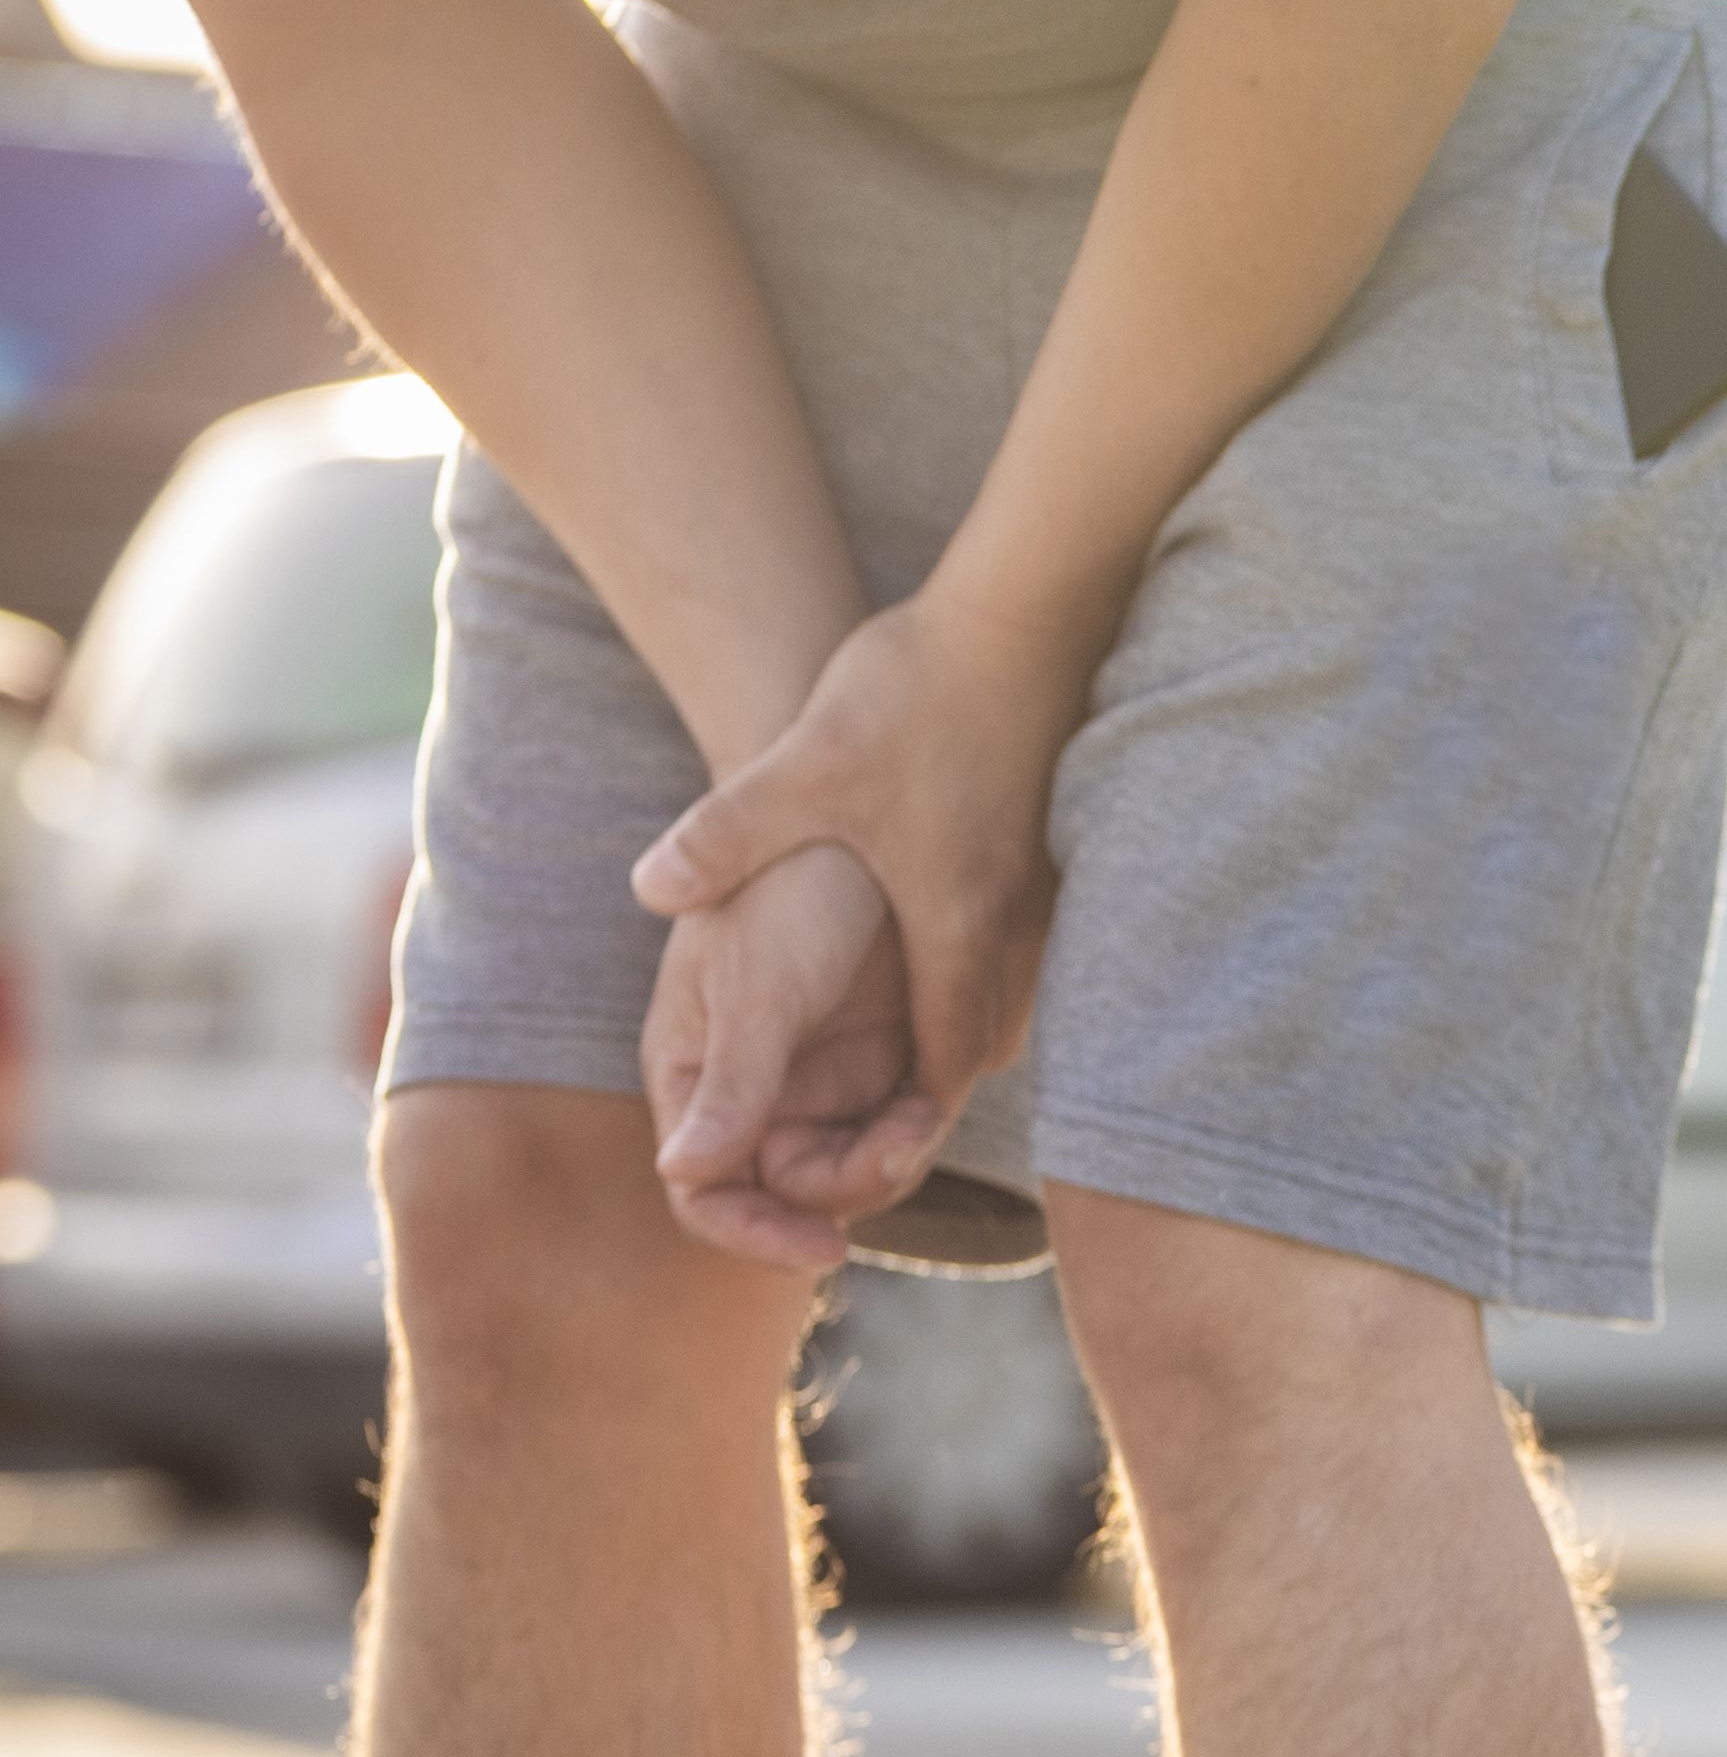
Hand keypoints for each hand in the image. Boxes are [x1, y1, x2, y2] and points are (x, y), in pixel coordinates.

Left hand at [631, 591, 1082, 1159]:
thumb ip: (723, 837)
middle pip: (988, 1040)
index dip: (910, 1116)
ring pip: (1010, 987)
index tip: (874, 1146)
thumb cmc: (916, 694)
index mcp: (955, 925)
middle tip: (882, 1104)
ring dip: (963, 1019)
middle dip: (936, 1082)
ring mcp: (1037, 879)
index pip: (945, 1061)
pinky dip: (983, 961)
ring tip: (902, 1033)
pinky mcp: (1045, 839)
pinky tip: (939, 931)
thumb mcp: (799, 769)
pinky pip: (1022, 936)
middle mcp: (1011, 920)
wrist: (1027, 610)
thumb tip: (651, 894)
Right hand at [634, 838, 935, 1267]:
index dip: (754, 1232)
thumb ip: (734, 1080)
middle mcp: (756, 1087)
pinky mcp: (890, 1055)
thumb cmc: (789, 884)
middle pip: (796, 1193)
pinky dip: (921, 1127)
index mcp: (698, 1073)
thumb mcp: (761, 984)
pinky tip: (936, 1102)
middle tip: (899, 1147)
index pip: (707, 1190)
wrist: (868, 807)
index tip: (822, 1248)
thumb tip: (681, 1173)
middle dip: (847, 1189)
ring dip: (891, 1162)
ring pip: (859, 1169)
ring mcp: (825, 1073)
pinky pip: (906, 1126)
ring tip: (921, 1116)